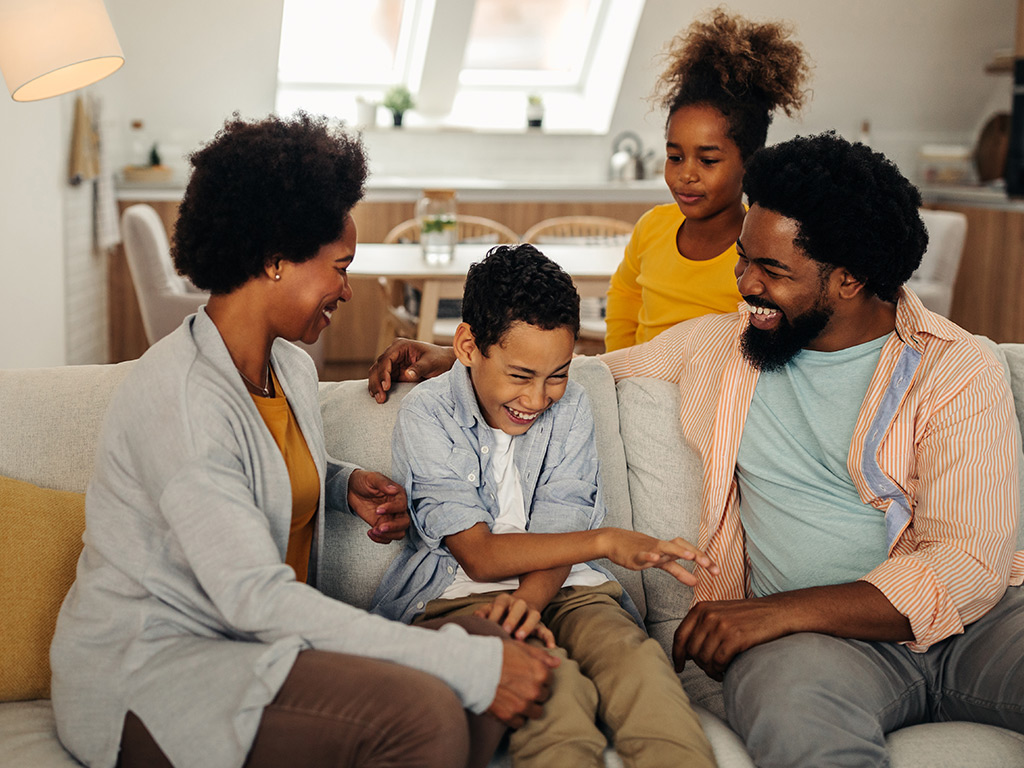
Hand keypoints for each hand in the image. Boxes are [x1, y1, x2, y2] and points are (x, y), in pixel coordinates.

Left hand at [347, 469, 409, 542]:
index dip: (392, 509)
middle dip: (393, 527)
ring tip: (374, 531)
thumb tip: (393, 489)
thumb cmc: (364, 481)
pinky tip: (370, 532)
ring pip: (399, 533)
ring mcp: (390, 518)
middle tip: (380, 527)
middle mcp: (397, 508)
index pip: (402, 506)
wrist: (351, 488)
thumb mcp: (372, 478)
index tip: (378, 510)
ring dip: (388, 535)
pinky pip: (387, 538)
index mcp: (398, 495)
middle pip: (405, 522)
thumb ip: (383, 483)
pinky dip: (380, 539)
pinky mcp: (382, 525)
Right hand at [367, 339, 455, 402]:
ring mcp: (393, 363)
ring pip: (377, 373)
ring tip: (378, 399)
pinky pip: (382, 379)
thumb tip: (407, 374)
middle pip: (378, 367)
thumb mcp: (431, 363)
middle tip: (379, 397)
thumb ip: (419, 368)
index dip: (383, 373)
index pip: (386, 359)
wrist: (445, 363)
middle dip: (376, 382)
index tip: (386, 386)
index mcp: (400, 346)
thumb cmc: (439, 360)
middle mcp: (394, 353)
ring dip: (375, 386)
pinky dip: (379, 387)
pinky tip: (378, 396)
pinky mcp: (394, 372)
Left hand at [474, 593, 555, 647]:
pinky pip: (546, 629)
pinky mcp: (539, 624)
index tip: (490, 624)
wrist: (517, 606)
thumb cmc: (498, 613)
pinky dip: (549, 637)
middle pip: (518, 606)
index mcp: (505, 600)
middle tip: (506, 630)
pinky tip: (550, 646)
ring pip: (533, 616)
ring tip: (520, 638)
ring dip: (527, 626)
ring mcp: (531, 613)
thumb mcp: (489, 609)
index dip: (495, 613)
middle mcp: (519, 604)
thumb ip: (483, 613)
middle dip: (512, 618)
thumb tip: (476, 618)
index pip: (500, 604)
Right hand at [487, 639, 558, 727]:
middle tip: (520, 686)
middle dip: (534, 692)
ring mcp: (522, 705)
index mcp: (540, 672)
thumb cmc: (496, 653)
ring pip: (535, 712)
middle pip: (543, 697)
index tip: (528, 675)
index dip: (539, 677)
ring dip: (528, 707)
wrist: (472, 666)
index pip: (549, 680)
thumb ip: (541, 656)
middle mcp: (534, 690)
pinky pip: (520, 723)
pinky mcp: (509, 716)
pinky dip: (515, 717)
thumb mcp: (520, 647)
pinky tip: (508, 706)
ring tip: (516, 698)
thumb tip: (557, 663)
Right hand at [598, 529, 717, 585]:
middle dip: (697, 555)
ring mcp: (649, 549)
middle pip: (682, 548)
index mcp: (670, 550)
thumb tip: (697, 582)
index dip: (704, 560)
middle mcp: (662, 547)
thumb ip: (679, 572)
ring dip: (677, 551)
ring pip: (665, 548)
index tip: (717, 572)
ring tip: (690, 556)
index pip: (690, 552)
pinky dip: (649, 556)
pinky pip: (643, 554)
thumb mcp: (661, 563)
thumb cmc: (640, 551)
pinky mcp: (635, 554)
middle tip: (710, 566)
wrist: (615, 541)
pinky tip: (654, 558)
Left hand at [673, 583, 913, 680]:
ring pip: (705, 659)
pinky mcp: (735, 637)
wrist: (780, 613)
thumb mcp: (721, 614)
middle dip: (700, 665)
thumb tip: (685, 651)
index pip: (680, 636)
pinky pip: (719, 663)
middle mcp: (708, 615)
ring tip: (722, 670)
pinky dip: (721, 671)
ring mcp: (721, 625)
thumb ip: (702, 627)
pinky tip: (728, 671)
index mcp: (701, 608)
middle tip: (713, 669)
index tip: (679, 667)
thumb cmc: (750, 618)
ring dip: (712, 670)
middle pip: (692, 651)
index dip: (677, 655)